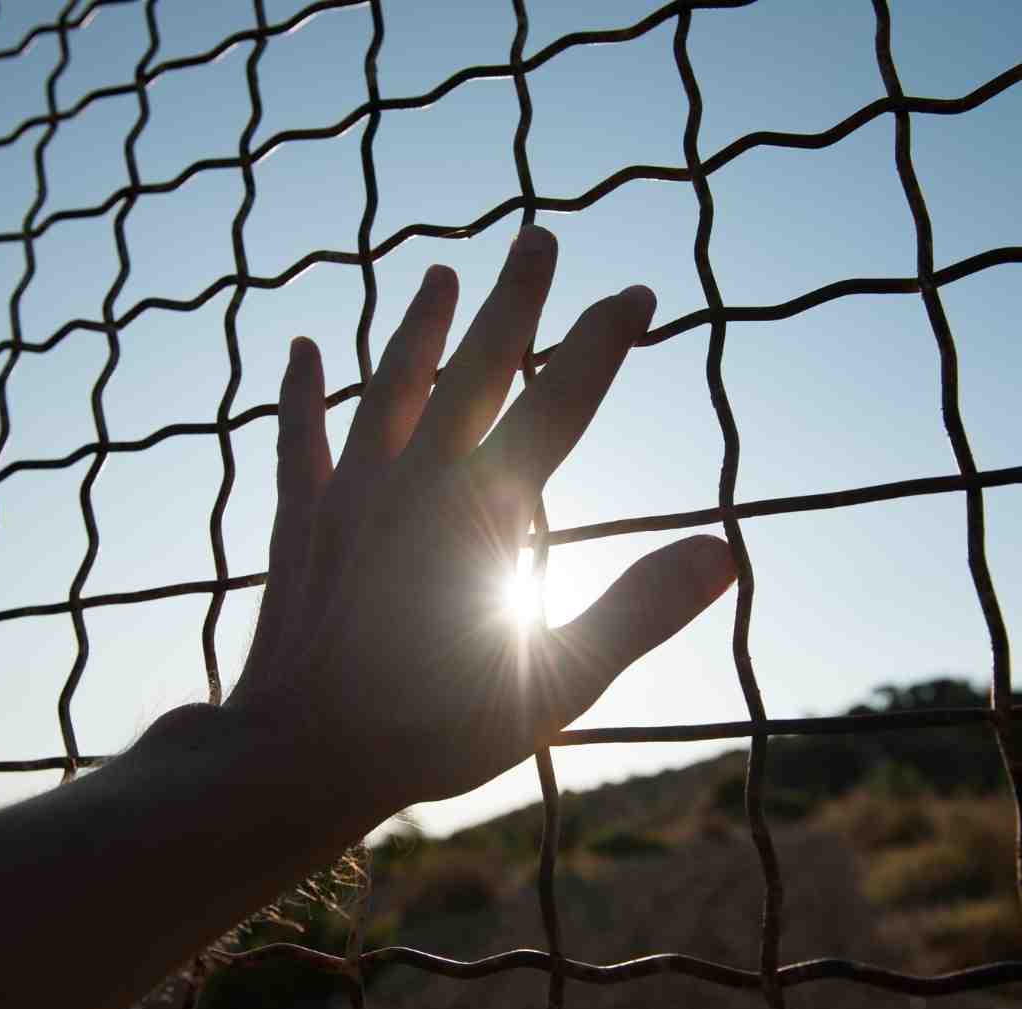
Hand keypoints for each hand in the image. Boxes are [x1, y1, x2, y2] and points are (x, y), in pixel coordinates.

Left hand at [229, 225, 734, 814]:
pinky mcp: (301, 520)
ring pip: (389, 386)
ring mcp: (351, 495)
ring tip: (438, 273)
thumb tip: (724, 551)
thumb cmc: (432, 731)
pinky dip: (301, 393)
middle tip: (537, 237)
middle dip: (514, 301)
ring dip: (417, 327)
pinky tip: (301, 348)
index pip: (560, 405)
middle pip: (474, 369)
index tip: (636, 293)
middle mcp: (416, 483)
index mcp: (485, 513)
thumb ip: (638, 611)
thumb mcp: (557, 686)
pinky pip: (300, 439)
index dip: (602, 342)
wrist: (302, 756)